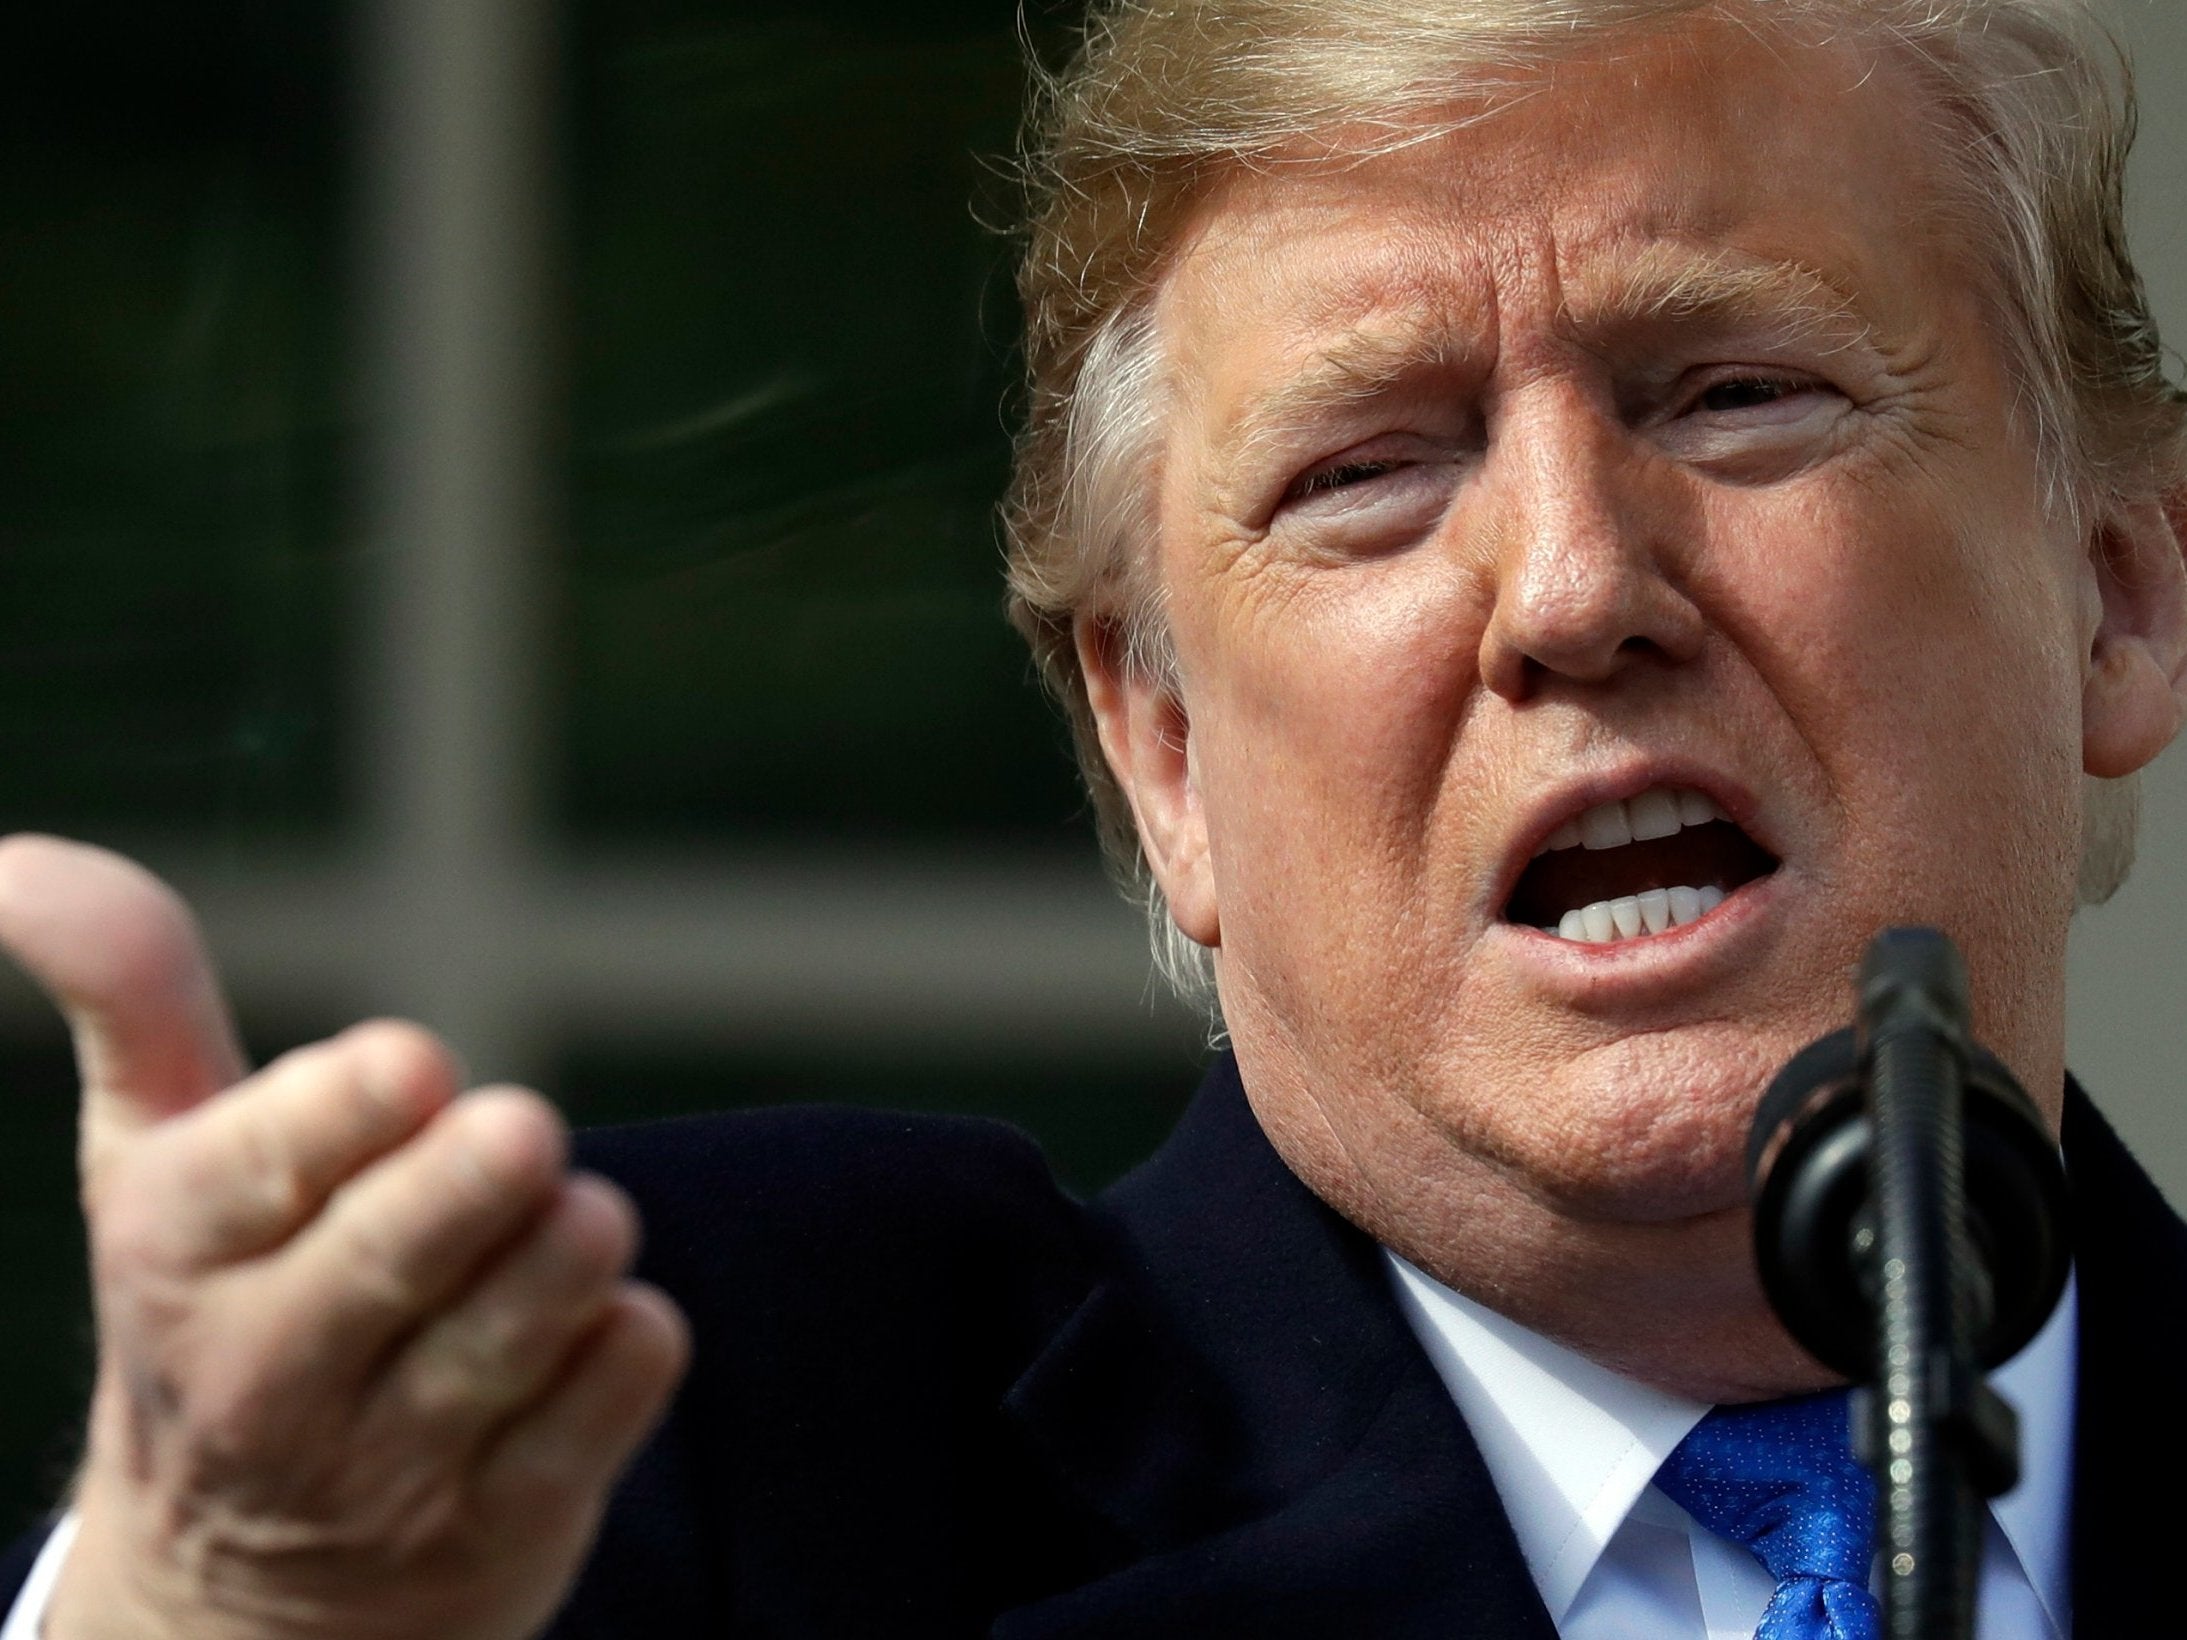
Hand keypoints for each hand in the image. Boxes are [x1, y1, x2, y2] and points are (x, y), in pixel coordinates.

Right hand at [0, 836, 689, 1639]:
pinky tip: (596, 1325)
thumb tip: (14, 858)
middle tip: (522, 1131)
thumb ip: (124, 988)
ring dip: (574, 1246)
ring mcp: (387, 1466)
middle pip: (398, 1253)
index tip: (412, 1066)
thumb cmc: (222, 1301)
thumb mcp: (153, 1152)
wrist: (239, 1602)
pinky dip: (629, 1340)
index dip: (349, 1108)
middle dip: (479, 1176)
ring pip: (522, 1320)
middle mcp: (265, 1371)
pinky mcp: (503, 1525)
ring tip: (571, 1219)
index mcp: (175, 1249)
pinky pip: (610, 1396)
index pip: (259, 1168)